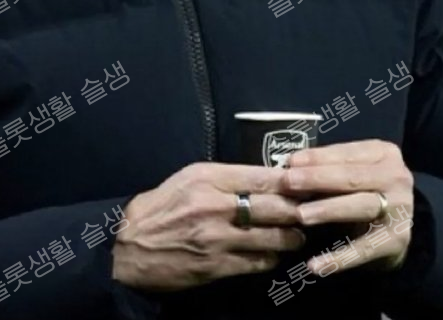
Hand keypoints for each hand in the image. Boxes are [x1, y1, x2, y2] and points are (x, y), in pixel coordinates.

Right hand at [112, 161, 307, 291]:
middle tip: (313, 209)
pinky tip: (275, 253)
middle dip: (299, 208)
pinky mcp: (217, 266)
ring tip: (299, 233)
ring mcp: (217, 238)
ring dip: (292, 236)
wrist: (129, 248)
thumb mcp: (187, 178)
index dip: (289, 180)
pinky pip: (258, 262)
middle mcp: (215, 205)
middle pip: (274, 206)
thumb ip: (222, 178)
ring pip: (272, 237)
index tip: (306, 180)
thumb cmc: (159, 208)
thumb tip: (260, 177)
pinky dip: (272, 258)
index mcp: (207, 177)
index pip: (260, 176)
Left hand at [281, 139, 413, 275]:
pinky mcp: (397, 241)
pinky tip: (314, 265)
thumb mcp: (351, 170)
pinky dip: (339, 258)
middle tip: (288, 183)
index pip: (347, 153)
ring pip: (360, 207)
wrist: (395, 225)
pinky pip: (364, 250)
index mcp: (384, 154)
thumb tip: (290, 165)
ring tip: (300, 215)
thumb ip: (327, 166)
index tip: (290, 162)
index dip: (318, 157)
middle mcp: (397, 178)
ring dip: (328, 210)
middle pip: (353, 178)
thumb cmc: (363, 189)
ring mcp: (400, 210)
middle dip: (317, 179)